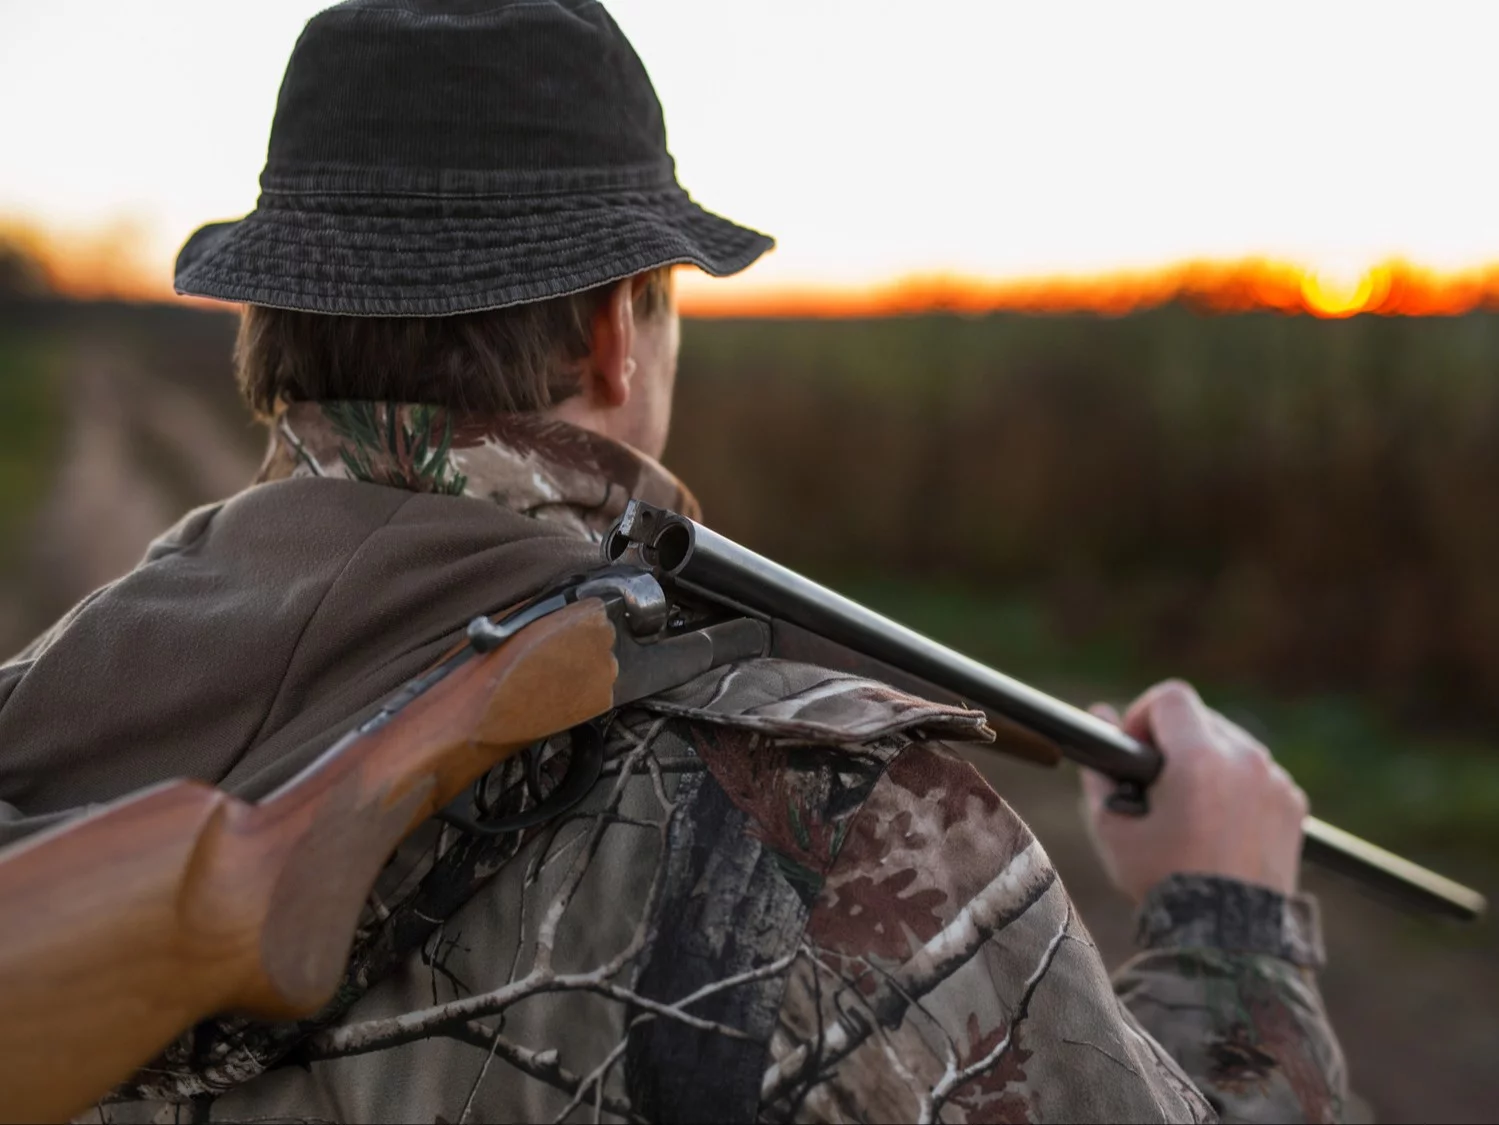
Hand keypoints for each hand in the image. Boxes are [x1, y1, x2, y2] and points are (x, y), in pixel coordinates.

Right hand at [1080, 680, 1307, 902]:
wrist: (1228, 936)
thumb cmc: (1162, 880)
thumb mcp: (1113, 825)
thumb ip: (1102, 768)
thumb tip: (1101, 717)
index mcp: (1200, 759)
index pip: (1171, 697)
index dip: (1143, 715)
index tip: (1136, 751)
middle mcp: (1246, 760)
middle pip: (1201, 719)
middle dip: (1174, 742)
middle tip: (1156, 786)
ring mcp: (1275, 782)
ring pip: (1231, 745)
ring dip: (1205, 762)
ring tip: (1189, 810)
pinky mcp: (1293, 804)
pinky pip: (1257, 774)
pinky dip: (1235, 787)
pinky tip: (1218, 825)